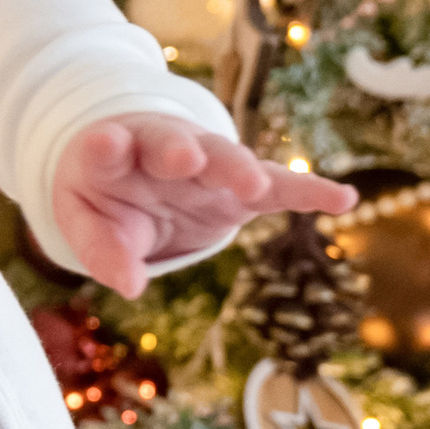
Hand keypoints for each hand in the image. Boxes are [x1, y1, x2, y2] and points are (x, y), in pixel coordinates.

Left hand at [48, 117, 352, 299]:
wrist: (137, 176)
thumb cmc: (106, 198)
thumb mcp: (87, 224)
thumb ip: (103, 251)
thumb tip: (130, 285)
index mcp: (112, 154)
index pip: (104, 148)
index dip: (106, 146)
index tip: (107, 142)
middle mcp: (161, 149)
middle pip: (172, 143)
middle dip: (181, 150)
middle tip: (189, 158)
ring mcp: (207, 163)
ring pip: (225, 159)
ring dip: (239, 168)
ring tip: (254, 184)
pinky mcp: (242, 187)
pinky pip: (278, 185)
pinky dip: (308, 190)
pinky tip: (342, 198)